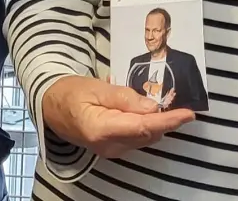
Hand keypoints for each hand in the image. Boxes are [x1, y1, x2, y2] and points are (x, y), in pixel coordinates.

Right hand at [41, 75, 193, 157]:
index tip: (188, 114)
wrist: (49, 106)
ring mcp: (110, 151)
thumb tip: (152, 106)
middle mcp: (108, 146)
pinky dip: (147, 127)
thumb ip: (124, 98)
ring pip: (145, 138)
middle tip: (181, 103)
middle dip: (167, 120)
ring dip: (158, 124)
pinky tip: (148, 113)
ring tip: (167, 106)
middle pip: (148, 134)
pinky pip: (137, 139)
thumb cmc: (69, 92)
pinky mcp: (112, 149)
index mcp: (101, 129)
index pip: (143, 127)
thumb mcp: (96, 87)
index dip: (168, 121)